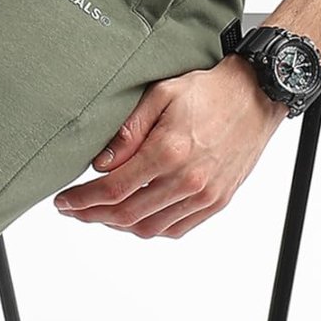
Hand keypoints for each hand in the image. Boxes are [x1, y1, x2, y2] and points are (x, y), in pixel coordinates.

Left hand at [51, 56, 288, 239]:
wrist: (257, 96)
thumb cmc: (209, 91)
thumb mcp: (160, 95)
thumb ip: (127, 131)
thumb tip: (100, 164)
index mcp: (169, 151)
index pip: (113, 190)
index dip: (82, 200)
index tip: (63, 201)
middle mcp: (188, 179)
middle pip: (127, 214)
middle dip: (92, 215)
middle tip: (72, 210)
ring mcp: (205, 195)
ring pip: (149, 228)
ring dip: (118, 225)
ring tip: (98, 213)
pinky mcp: (218, 201)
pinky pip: (175, 229)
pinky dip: (149, 228)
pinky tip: (133, 216)